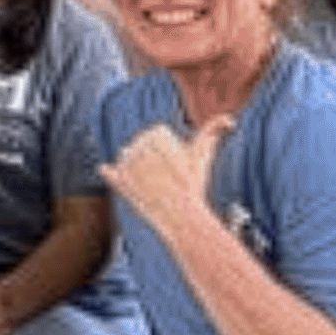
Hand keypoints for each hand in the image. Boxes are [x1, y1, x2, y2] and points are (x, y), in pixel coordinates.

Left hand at [101, 115, 230, 234]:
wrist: (182, 215)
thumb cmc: (194, 183)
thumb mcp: (204, 153)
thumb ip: (213, 131)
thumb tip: (228, 119)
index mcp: (157, 133)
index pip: (153, 134)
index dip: (164, 150)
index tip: (172, 162)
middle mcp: (140, 144)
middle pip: (138, 145)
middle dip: (149, 158)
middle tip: (163, 176)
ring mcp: (127, 162)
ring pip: (125, 157)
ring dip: (133, 166)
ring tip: (150, 182)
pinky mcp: (118, 179)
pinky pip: (107, 171)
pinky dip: (109, 172)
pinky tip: (111, 173)